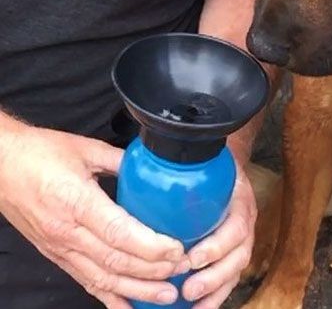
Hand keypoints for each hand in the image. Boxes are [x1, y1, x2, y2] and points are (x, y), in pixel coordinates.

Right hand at [0, 123, 188, 307]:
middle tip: (182, 270)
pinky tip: (128, 307)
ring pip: (102, 278)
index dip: (151, 246)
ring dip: (137, 290)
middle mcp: (67, 231)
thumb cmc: (38, 153)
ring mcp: (60, 247)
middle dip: (153, 270)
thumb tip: (152, 168)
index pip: (119, 233)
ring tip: (167, 295)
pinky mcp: (56, 255)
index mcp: (76, 202)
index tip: (177, 249)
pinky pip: (85, 282)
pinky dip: (109, 297)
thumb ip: (121, 161)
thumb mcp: (85, 149)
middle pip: (116, 260)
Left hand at [182, 165, 256, 308]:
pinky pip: (230, 278)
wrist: (229, 167)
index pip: (236, 226)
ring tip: (193, 304)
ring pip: (236, 271)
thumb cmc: (211, 169)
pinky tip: (199, 308)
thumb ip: (184, 173)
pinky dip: (216, 296)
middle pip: (239, 256)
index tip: (192, 259)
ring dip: (215, 291)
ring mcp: (243, 239)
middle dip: (215, 277)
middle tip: (188, 289)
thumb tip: (143, 175)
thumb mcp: (205, 164)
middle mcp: (245, 222)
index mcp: (240, 201)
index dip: (217, 246)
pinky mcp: (234, 252)